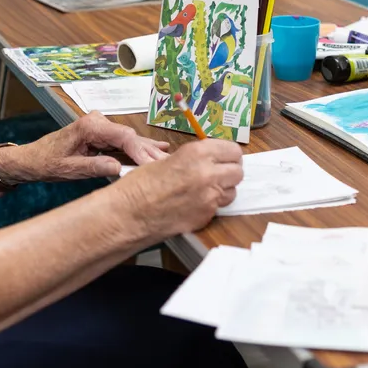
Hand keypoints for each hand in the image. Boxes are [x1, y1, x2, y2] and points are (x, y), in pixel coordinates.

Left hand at [6, 112, 169, 182]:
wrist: (31, 159)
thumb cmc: (45, 162)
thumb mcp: (69, 170)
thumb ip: (94, 167)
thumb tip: (119, 168)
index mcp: (89, 127)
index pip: (123, 138)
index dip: (141, 152)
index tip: (154, 165)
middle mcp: (97, 121)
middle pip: (130, 137)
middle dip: (149, 152)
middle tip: (169, 165)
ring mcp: (100, 126)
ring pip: (130, 139)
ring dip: (147, 151)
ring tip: (168, 160)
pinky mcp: (101, 133)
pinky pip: (123, 141)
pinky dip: (139, 148)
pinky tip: (158, 149)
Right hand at [116, 140, 244, 238]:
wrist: (129, 213)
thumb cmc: (140, 186)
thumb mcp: (169, 160)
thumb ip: (194, 159)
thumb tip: (209, 160)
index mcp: (198, 153)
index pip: (233, 150)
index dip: (229, 155)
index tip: (226, 158)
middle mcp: (208, 173)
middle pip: (238, 171)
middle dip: (229, 173)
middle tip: (218, 174)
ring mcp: (209, 197)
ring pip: (232, 192)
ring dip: (223, 190)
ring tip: (204, 190)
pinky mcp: (206, 216)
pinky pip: (219, 208)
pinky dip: (211, 206)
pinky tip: (194, 204)